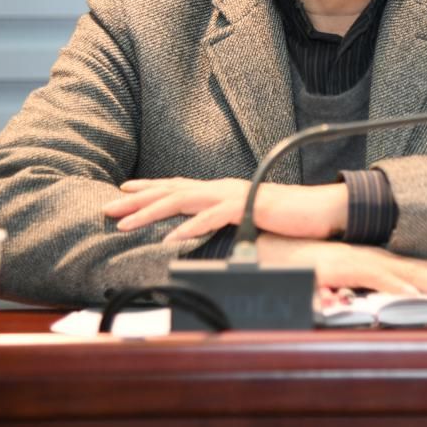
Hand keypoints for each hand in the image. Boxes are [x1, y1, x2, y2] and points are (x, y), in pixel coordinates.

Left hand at [102, 177, 347, 242]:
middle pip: (170, 190)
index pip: (176, 186)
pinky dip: (189, 228)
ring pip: (182, 200)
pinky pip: (211, 218)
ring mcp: (232, 195)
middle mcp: (220, 187)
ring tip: (124, 224)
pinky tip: (170, 239)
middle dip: (135, 199)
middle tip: (106, 208)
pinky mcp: (245, 207)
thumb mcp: (246, 217)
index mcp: (220, 189)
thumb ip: (224, 220)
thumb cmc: (285, 217)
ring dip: (150, 212)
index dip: (147, 188)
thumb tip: (203, 230)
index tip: (120, 191)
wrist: (320, 210)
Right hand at [258, 234, 426, 296]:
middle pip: (425, 269)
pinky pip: (375, 275)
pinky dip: (396, 282)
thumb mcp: (339, 280)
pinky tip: (415, 290)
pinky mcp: (342, 265)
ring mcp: (361, 260)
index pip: (422, 269)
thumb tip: (383, 299)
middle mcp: (375, 257)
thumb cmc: (299, 262)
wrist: (265, 246)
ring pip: (408, 272)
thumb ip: (360, 290)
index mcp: (378, 261)